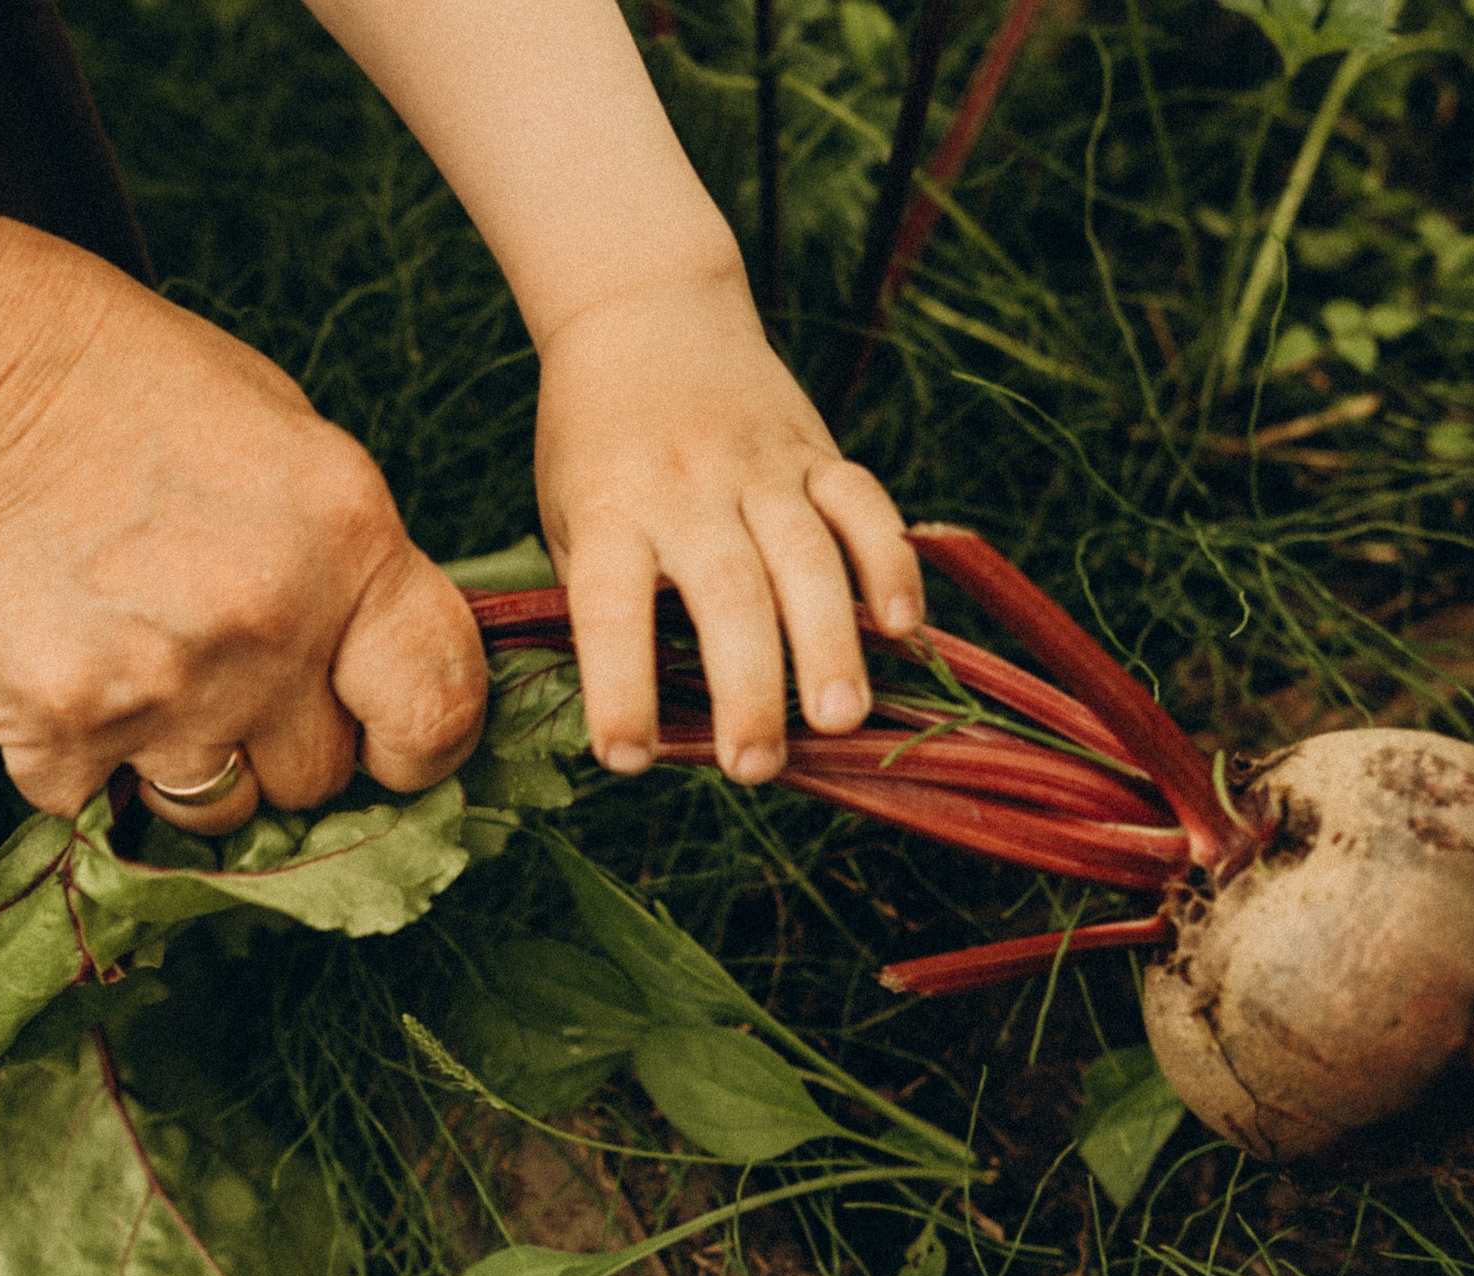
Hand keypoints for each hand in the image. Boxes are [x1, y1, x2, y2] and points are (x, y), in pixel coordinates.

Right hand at [0, 226, 485, 831]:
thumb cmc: (123, 386)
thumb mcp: (288, 438)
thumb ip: (348, 564)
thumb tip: (377, 670)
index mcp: (348, 545)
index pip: (436, 710)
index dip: (422, 746)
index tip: (392, 744)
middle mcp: (270, 634)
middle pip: (321, 776)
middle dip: (285, 742)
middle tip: (225, 670)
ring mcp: (165, 695)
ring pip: (219, 807)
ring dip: (190, 764)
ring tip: (144, 670)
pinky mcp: (61, 736)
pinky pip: (99, 803)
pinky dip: (83, 760)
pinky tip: (64, 669)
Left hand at [533, 268, 920, 784]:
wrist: (643, 312)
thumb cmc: (596, 445)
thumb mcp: (568, 517)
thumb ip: (605, 600)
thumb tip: (651, 717)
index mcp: (609, 509)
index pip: (608, 606)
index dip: (618, 684)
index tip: (625, 757)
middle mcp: (687, 485)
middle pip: (726, 592)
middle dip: (746, 686)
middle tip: (757, 766)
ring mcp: (760, 464)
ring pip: (806, 556)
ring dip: (828, 642)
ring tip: (841, 720)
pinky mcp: (816, 449)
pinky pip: (864, 505)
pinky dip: (889, 563)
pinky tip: (904, 627)